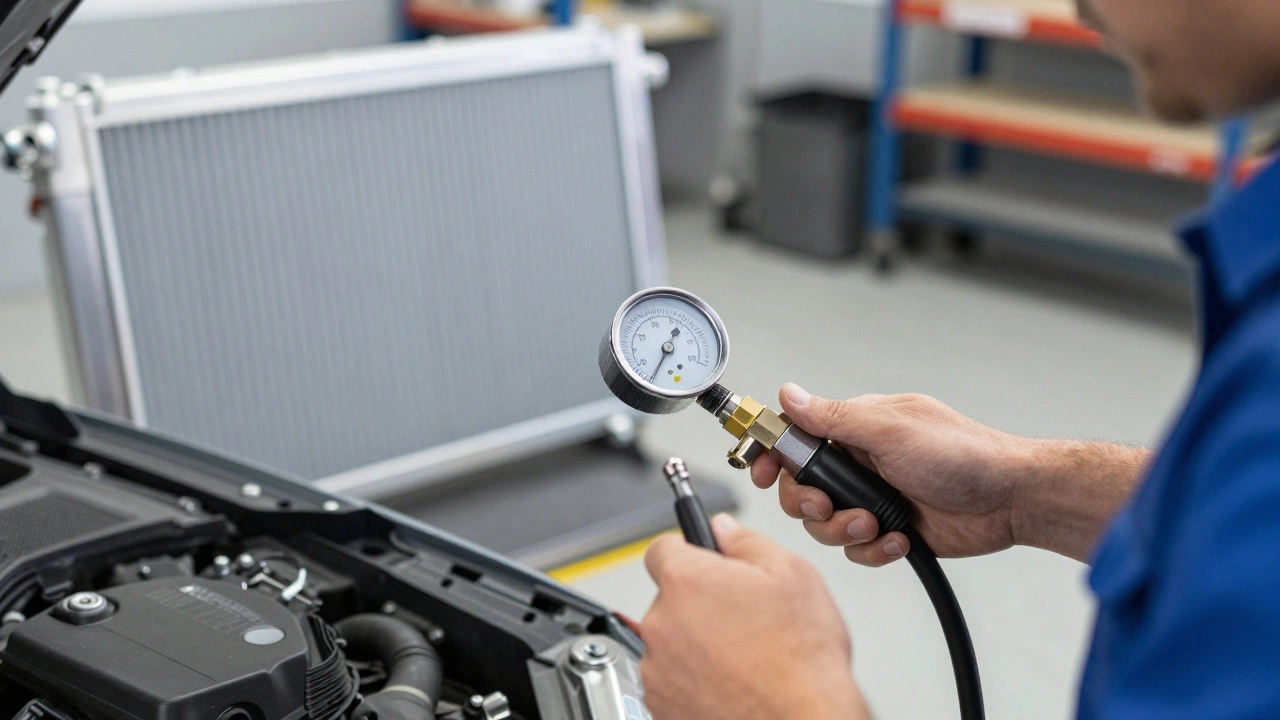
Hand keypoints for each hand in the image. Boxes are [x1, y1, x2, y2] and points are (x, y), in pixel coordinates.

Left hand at [640, 514, 868, 719]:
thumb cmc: (801, 659)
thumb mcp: (792, 574)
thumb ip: (747, 541)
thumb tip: (724, 529)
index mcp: (686, 581)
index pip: (661, 548)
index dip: (687, 552)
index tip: (703, 562)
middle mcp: (661, 623)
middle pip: (670, 599)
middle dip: (699, 602)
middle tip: (741, 617)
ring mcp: (657, 670)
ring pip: (671, 642)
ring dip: (695, 644)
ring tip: (742, 656)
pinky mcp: (661, 705)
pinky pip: (673, 680)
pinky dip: (694, 680)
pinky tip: (732, 681)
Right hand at [752, 385, 1150, 563]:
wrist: (1010, 499)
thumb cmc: (962, 453)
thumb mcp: (891, 428)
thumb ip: (834, 417)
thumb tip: (789, 395)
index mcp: (856, 429)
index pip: (796, 438)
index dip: (770, 455)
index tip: (759, 470)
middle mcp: (860, 463)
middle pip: (800, 487)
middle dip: (807, 502)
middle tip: (826, 506)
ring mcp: (873, 498)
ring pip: (825, 523)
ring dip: (844, 529)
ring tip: (874, 524)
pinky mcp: (888, 531)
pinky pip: (856, 548)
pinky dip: (874, 548)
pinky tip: (898, 538)